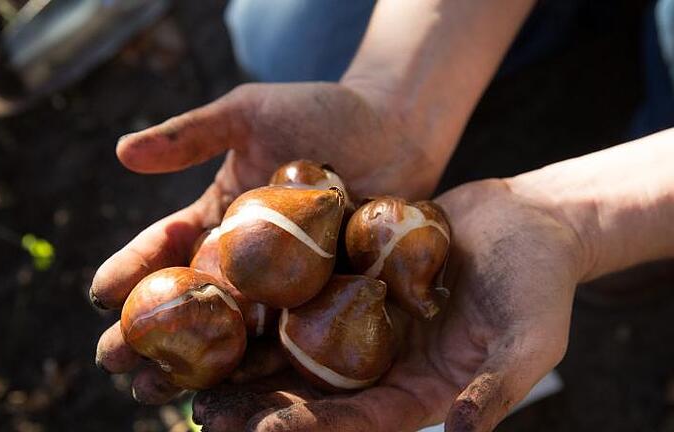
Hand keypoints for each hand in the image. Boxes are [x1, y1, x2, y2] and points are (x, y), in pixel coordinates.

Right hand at [90, 81, 445, 400]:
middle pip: (187, 302)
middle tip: (117, 364)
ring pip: (229, 332)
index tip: (100, 297)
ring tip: (158, 392)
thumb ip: (192, 135)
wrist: (395, 131)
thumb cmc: (322, 113)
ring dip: (192, 364)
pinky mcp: (324, 303)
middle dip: (147, 333)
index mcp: (216, 219)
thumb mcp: (250, 114)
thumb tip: (121, 152)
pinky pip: (291, 338)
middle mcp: (242, 261)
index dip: (130, 271)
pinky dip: (261, 366)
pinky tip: (237, 393)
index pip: (163, 248)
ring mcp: (283, 287)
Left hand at [191, 179, 585, 430]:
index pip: (357, 420)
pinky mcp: (354, 274)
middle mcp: (382, 361)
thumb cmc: (542, 283)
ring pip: (297, 341)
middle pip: (313, 388)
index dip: (309, 427)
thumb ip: (496, 389)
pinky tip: (222, 291)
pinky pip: (305, 286)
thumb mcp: (531, 340)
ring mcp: (365, 317)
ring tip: (193, 364)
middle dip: (259, 402)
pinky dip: (267, 292)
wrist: (530, 220)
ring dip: (247, 354)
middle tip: (201, 411)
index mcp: (420, 390)